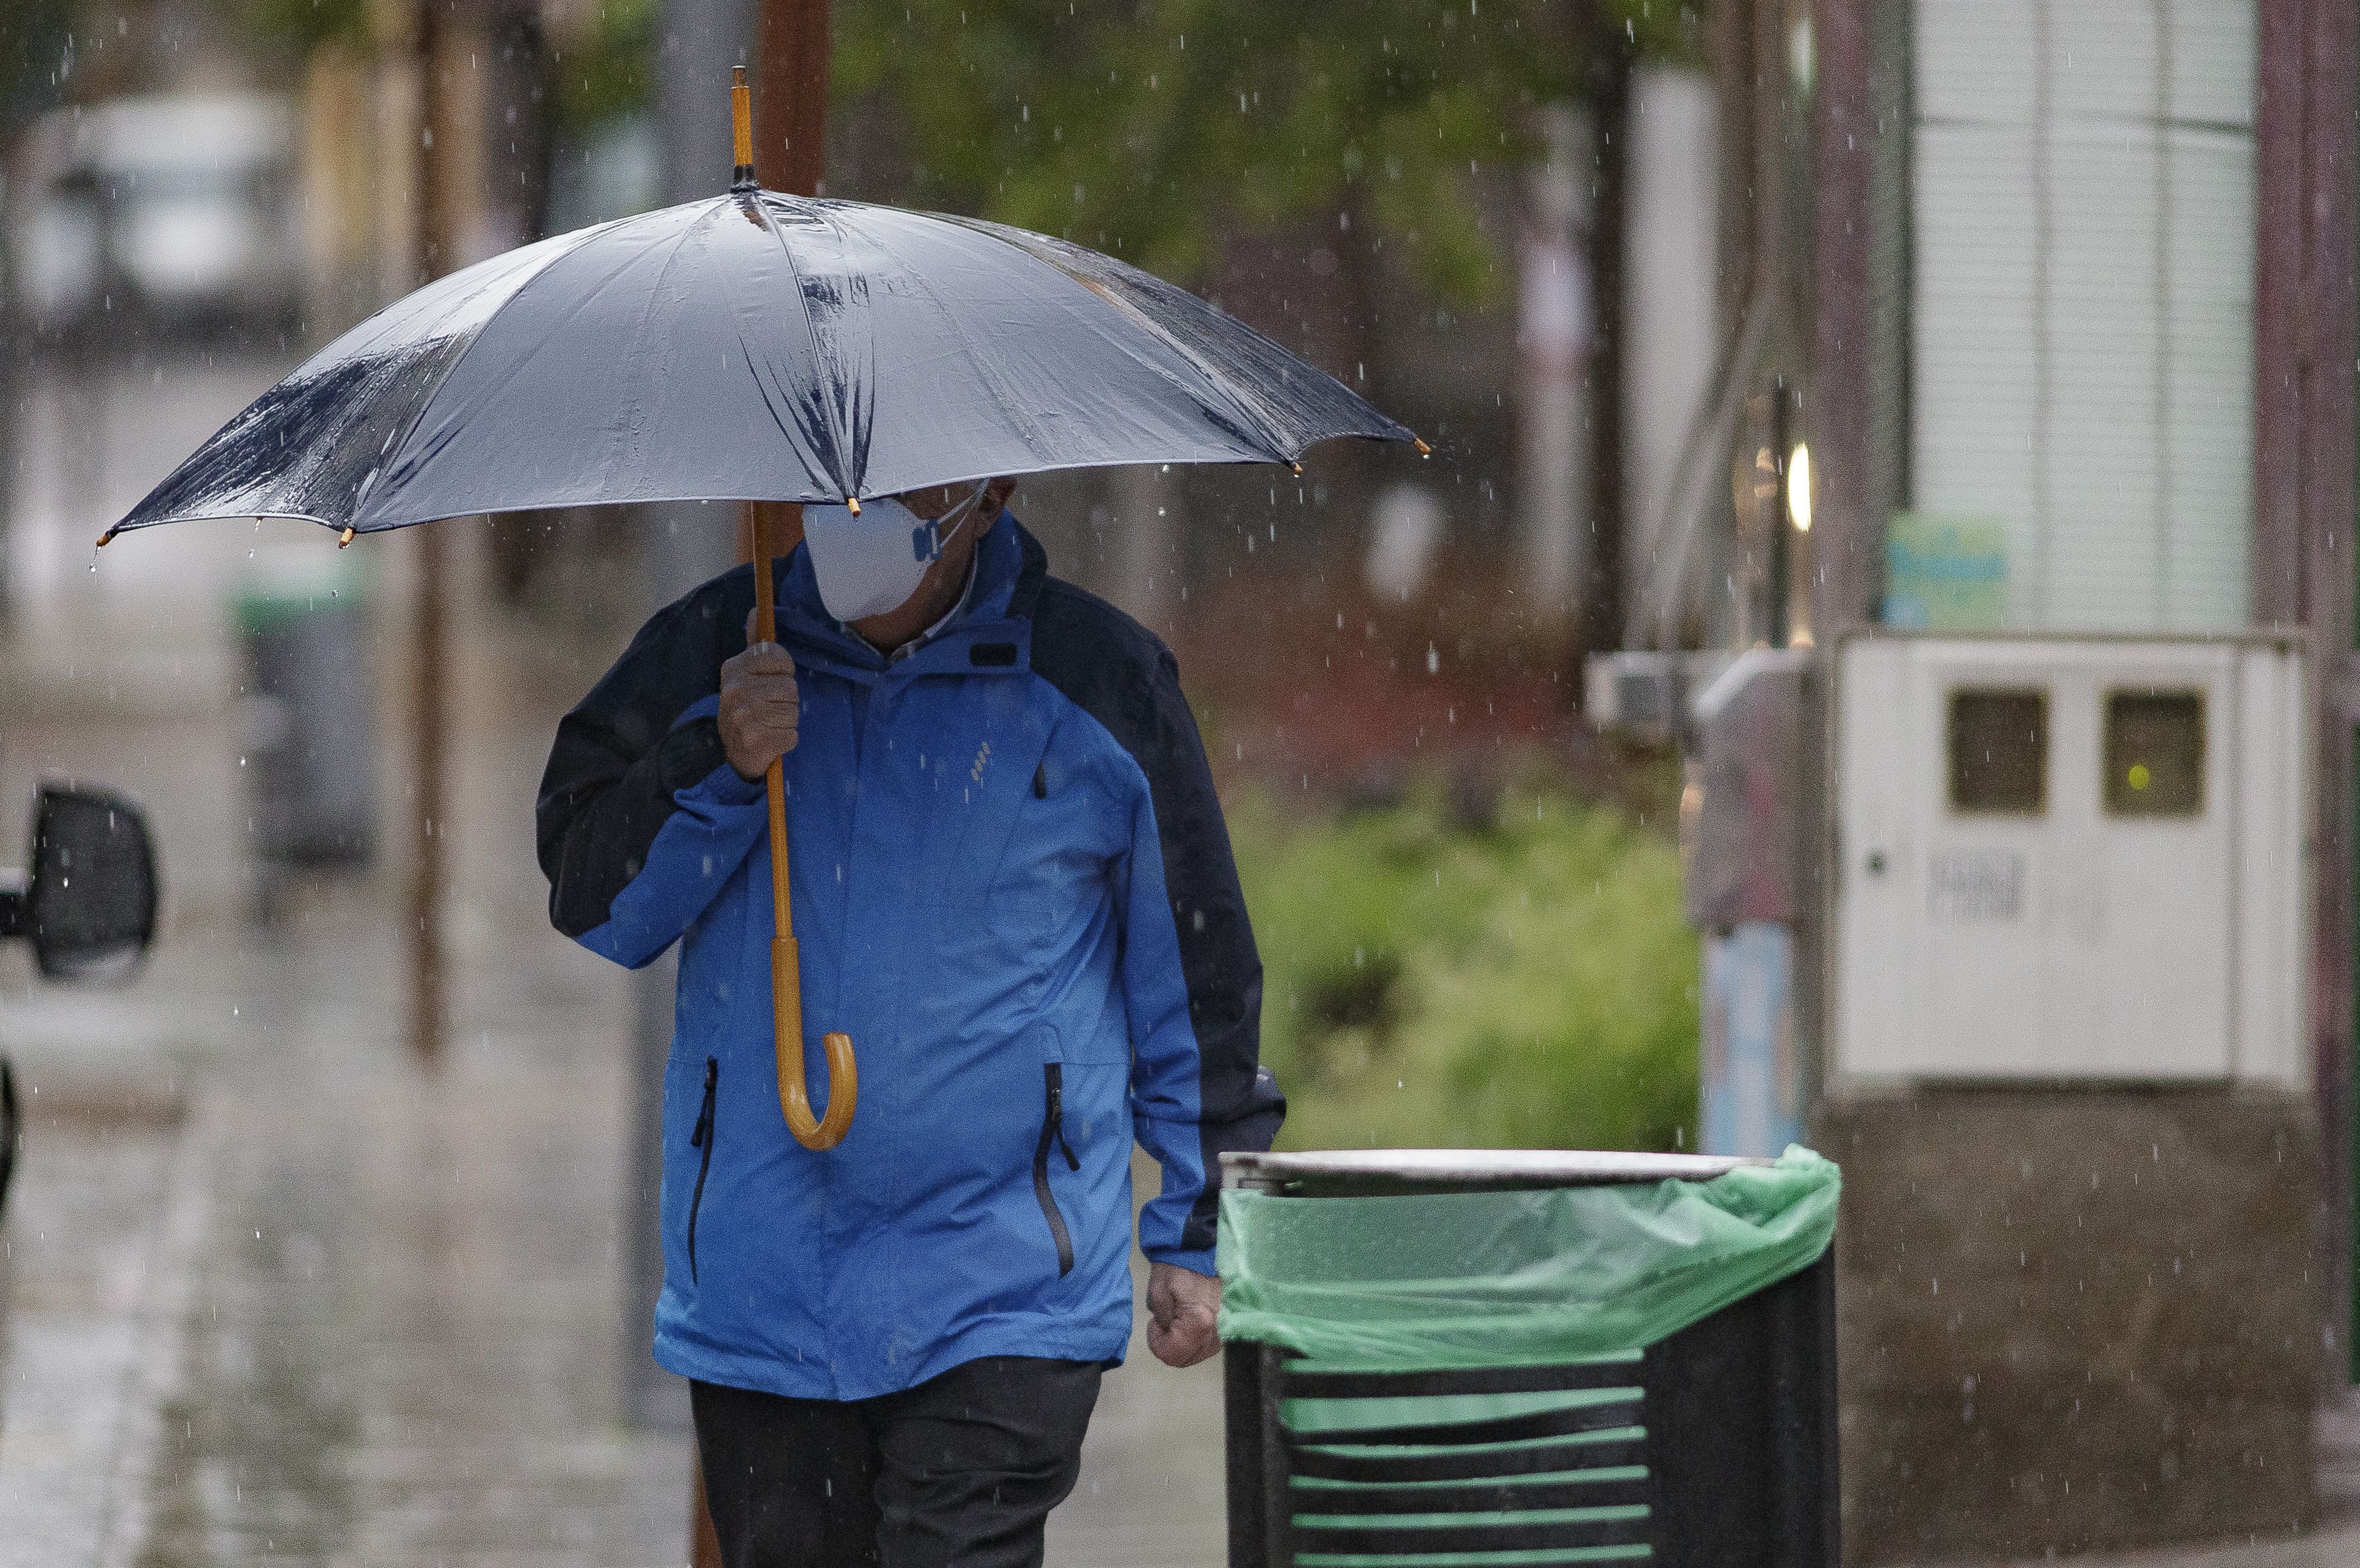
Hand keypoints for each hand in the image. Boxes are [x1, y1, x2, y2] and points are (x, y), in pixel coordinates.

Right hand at [718, 639, 797, 778]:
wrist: (734, 752)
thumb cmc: (747, 707)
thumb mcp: (746, 674)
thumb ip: (755, 645)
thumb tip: (756, 611)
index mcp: (733, 668)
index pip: (776, 655)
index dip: (783, 670)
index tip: (773, 680)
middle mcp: (735, 690)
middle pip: (790, 686)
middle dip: (787, 699)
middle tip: (770, 708)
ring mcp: (743, 717)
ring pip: (793, 710)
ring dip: (788, 720)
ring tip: (770, 723)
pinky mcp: (755, 741)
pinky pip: (792, 735)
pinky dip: (787, 739)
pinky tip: (772, 739)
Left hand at [1147, 1261, 1220, 1368]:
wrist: (1200, 1248)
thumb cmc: (1177, 1266)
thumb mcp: (1157, 1293)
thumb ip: (1162, 1321)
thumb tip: (1166, 1333)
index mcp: (1198, 1323)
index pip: (1172, 1355)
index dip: (1156, 1343)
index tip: (1154, 1324)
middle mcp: (1217, 1331)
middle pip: (1186, 1359)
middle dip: (1170, 1345)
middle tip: (1164, 1323)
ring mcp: (1225, 1329)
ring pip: (1198, 1354)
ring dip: (1183, 1343)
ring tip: (1177, 1319)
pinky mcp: (1228, 1324)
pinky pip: (1208, 1343)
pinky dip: (1195, 1338)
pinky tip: (1189, 1320)